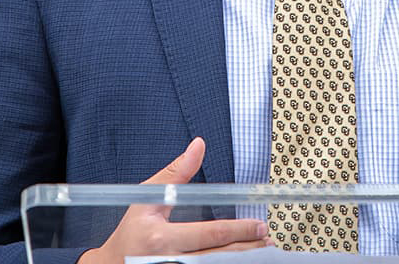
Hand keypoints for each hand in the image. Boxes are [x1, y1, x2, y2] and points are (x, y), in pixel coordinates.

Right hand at [78, 138, 271, 263]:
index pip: (210, 234)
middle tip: (266, 239)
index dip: (239, 230)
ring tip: (262, 250)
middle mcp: (168, 260)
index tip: (258, 224)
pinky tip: (240, 259)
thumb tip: (198, 146)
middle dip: (248, 247)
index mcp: (161, 237)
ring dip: (243, 259)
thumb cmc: (131, 232)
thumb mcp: (147, 199)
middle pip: (219, 256)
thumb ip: (175, 174)